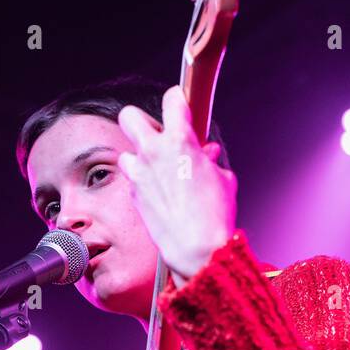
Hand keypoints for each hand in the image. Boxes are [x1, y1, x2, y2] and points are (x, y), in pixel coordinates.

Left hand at [117, 85, 237, 285]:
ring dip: (140, 157)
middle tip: (157, 133)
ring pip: (127, 152)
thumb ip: (209, 160)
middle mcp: (154, 153)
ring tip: (157, 169)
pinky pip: (134, 180)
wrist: (196, 250)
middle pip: (130, 116)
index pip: (172, 100)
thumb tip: (205, 155)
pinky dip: (145, 183)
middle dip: (141, 120)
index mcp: (180, 141)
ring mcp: (139, 175)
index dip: (177, 99)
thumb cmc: (214, 216)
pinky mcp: (134, 196)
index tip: (180, 104)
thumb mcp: (223, 179)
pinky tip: (161, 194)